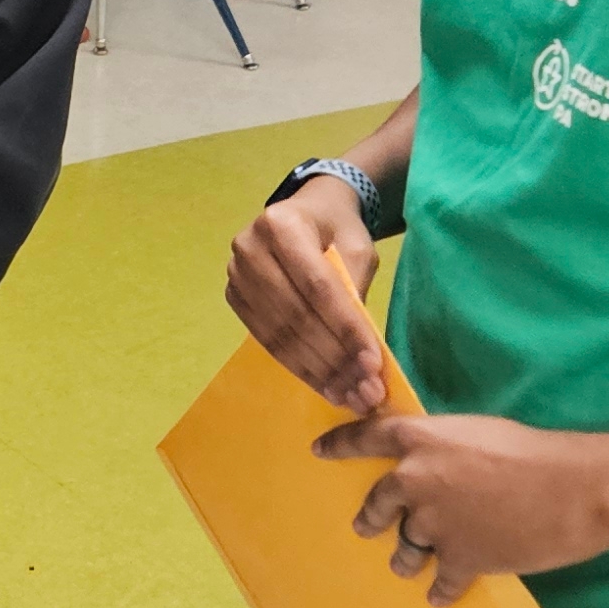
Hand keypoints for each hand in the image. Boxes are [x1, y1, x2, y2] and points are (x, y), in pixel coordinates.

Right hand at [225, 184, 386, 412]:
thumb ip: (356, 289)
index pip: (317, 286)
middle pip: (296, 315)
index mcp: (282, 224)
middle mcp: (249, 247)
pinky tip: (326, 386)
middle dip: (334, 359)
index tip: (373, 364)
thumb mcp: (358, 247)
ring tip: (350, 396)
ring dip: (318, 371)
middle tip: (366, 392)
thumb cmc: (336, 227)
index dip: (345, 328)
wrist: (305, 211)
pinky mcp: (235, 298)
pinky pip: (267, 340)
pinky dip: (299, 367)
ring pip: (280, 335)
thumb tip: (360, 351)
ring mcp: (236, 274)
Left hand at [312, 410, 608, 606]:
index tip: (319, 451)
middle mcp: (414, 481)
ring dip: (405, 556)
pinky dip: (440, 590)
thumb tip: (434, 465)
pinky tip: (437, 598)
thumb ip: (444, 448)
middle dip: (371, 516)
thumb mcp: (478, 433)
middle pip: (379, 502)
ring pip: (406, 546)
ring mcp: (433, 524)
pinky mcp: (459, 560)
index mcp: (419, 439)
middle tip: (364, 526)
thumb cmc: (534, 452)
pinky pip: (441, 580)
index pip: (365, 437)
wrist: (574, 490)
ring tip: (403, 565)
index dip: (339, 443)